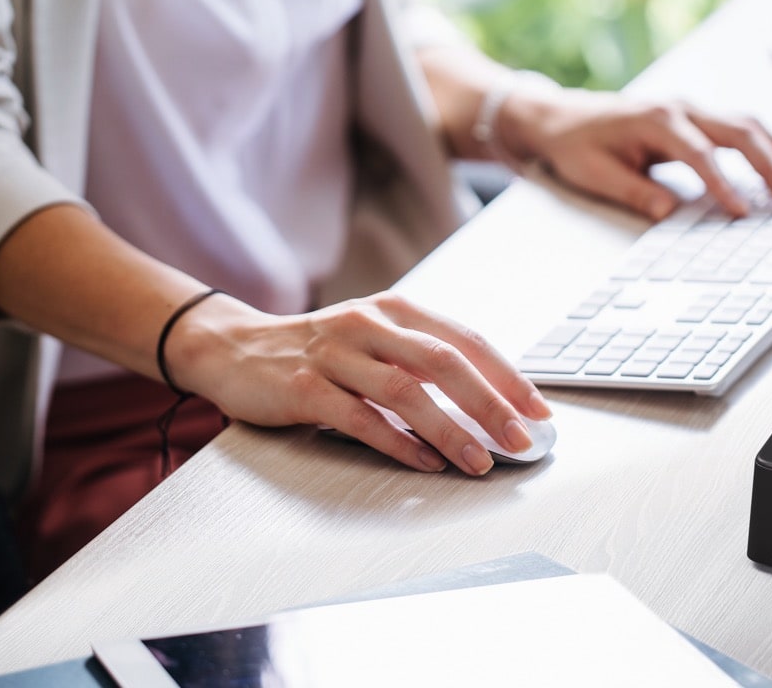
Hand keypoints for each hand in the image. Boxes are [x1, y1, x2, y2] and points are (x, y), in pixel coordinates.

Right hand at [165, 291, 550, 475]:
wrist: (232, 348)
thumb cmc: (317, 349)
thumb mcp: (375, 339)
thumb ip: (422, 361)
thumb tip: (490, 403)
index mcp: (395, 310)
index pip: (465, 339)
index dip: (507, 375)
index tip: (539, 409)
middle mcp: (368, 324)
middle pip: (443, 361)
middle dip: (490, 403)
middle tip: (521, 439)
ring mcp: (334, 354)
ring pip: (405, 391)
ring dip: (450, 429)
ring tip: (479, 461)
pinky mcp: (303, 387)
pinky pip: (359, 418)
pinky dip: (397, 443)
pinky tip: (425, 462)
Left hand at [499, 89, 771, 220]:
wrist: (563, 118)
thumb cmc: (577, 146)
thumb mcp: (595, 175)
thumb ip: (634, 193)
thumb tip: (669, 214)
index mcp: (655, 120)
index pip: (699, 153)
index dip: (723, 183)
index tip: (741, 212)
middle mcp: (680, 108)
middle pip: (739, 131)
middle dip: (769, 166)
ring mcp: (691, 110)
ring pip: (748, 126)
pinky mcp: (696, 119)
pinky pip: (740, 129)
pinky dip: (765, 149)